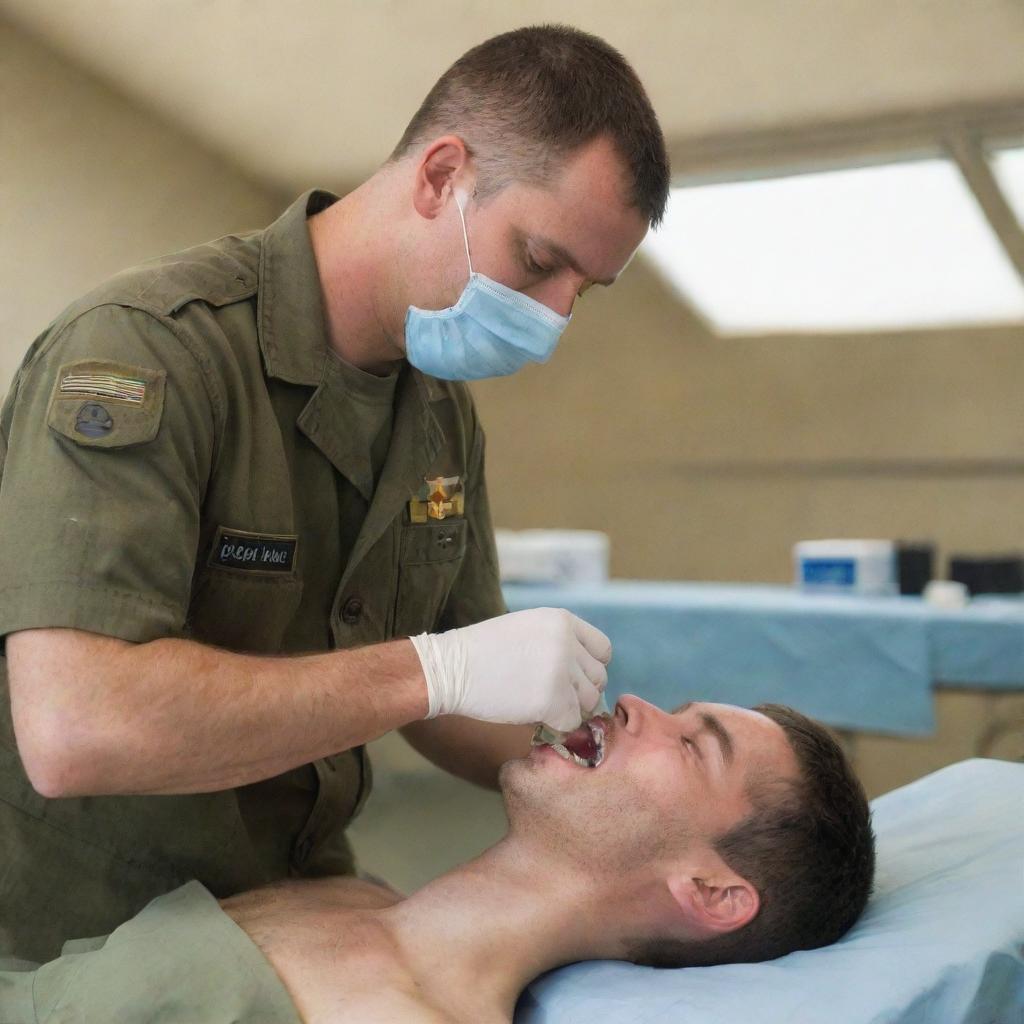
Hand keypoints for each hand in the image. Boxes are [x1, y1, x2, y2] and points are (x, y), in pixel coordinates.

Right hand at [409, 607, 611, 730]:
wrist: (450, 669)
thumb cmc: (483, 652)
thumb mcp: (527, 628)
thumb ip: (560, 642)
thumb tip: (589, 675)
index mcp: (563, 620)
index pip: (602, 650)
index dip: (588, 668)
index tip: (569, 679)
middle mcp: (567, 642)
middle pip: (598, 678)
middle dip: (578, 692)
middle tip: (550, 697)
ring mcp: (561, 670)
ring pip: (588, 703)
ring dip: (568, 710)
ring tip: (538, 704)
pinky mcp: (553, 700)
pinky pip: (571, 723)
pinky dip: (555, 726)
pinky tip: (532, 716)